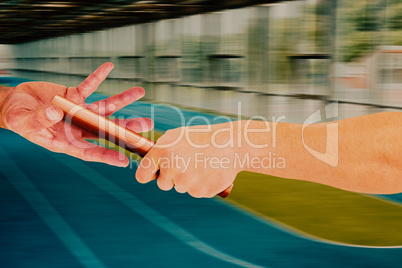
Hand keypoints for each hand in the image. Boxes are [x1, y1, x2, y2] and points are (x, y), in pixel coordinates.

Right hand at [0, 62, 152, 166]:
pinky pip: (88, 85)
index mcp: (67, 142)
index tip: (124, 161)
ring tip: (140, 92)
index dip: (106, 156)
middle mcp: (78, 127)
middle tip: (146, 124)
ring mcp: (79, 111)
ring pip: (104, 106)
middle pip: (106, 128)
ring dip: (122, 99)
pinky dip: (97, 77)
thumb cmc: (20, 120)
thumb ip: (40, 120)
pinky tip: (108, 67)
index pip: (90, 151)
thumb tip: (57, 111)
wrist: (15, 105)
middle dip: (126, 127)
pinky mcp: (74, 95)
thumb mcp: (25, 123)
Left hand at [135, 122, 242, 197]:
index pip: (142, 176)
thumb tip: (150, 165)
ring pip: (181, 188)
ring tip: (202, 164)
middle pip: (163, 184)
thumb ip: (160, 150)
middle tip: (187, 164)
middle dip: (172, 178)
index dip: (148, 175)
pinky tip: (209, 171)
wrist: (231, 144)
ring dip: (188, 180)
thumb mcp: (177, 136)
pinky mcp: (200, 192)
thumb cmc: (202, 138)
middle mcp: (171, 169)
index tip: (153, 174)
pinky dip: (201, 185)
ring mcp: (186, 182)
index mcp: (161, 152)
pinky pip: (195, 192)